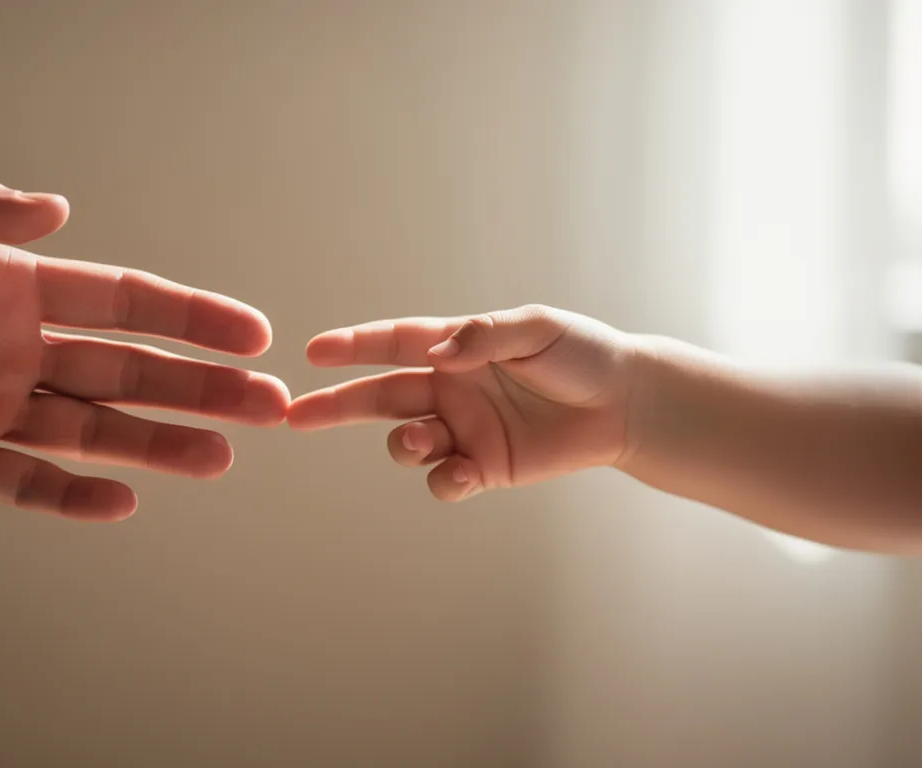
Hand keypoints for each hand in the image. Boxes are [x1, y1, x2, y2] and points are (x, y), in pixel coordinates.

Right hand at [288, 306, 639, 500]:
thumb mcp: (537, 329)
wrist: (626, 404)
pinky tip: (462, 472)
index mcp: (456, 349)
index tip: (313, 350)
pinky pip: (446, 480)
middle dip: (335, 406)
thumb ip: (485, 336)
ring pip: (406, 442)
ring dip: (401, 445)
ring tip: (418, 442)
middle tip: (295, 416)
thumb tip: (439, 352)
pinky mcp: (485, 467)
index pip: (393, 344)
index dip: (353, 346)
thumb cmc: (583, 355)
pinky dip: (444, 480)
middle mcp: (451, 389)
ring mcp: (464, 430)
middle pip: (378, 397)